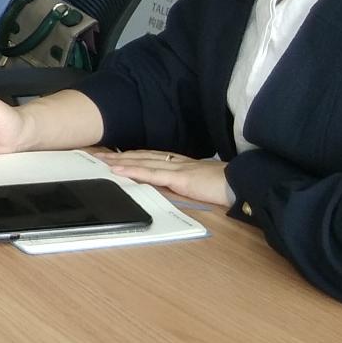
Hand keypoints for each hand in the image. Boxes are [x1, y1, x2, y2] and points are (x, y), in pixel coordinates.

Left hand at [99, 150, 232, 206]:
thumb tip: (173, 188)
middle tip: (98, 154)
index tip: (115, 154)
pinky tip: (118, 170)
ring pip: (142, 162)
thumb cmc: (226, 186)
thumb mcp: (201, 183)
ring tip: (100, 160)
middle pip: (142, 156)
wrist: (243, 184)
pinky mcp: (179, 178)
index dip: (132, 155)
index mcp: (182, 164)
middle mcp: (176, 162)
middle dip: (120, 155)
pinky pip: (151, 173)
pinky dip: (133, 170)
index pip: (151, 156)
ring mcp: (177, 169)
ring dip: (120, 161)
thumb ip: (186, 183)